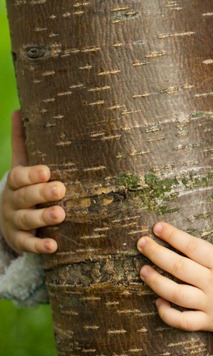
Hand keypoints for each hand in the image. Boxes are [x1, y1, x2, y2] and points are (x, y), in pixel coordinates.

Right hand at [0, 110, 65, 253]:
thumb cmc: (25, 185)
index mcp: (16, 181)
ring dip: (43, 218)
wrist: (9, 217)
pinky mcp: (21, 241)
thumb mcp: (21, 163)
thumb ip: (21, 140)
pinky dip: (40, 247)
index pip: (20, 176)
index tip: (47, 171)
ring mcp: (15, 222)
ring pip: (27, 221)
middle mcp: (13, 202)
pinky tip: (54, 246)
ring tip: (61, 214)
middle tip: (60, 190)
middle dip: (41, 194)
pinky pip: (28, 245)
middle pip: (25, 198)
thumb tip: (19, 108)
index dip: (32, 175)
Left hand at [137, 199, 212, 335]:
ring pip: (176, 294)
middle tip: (141, 243)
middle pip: (179, 267)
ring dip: (156, 282)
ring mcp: (210, 305)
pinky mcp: (209, 323)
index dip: (173, 236)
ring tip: (143, 270)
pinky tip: (157, 303)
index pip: (193, 247)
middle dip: (157, 254)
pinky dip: (168, 314)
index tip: (157, 227)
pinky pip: (184, 322)